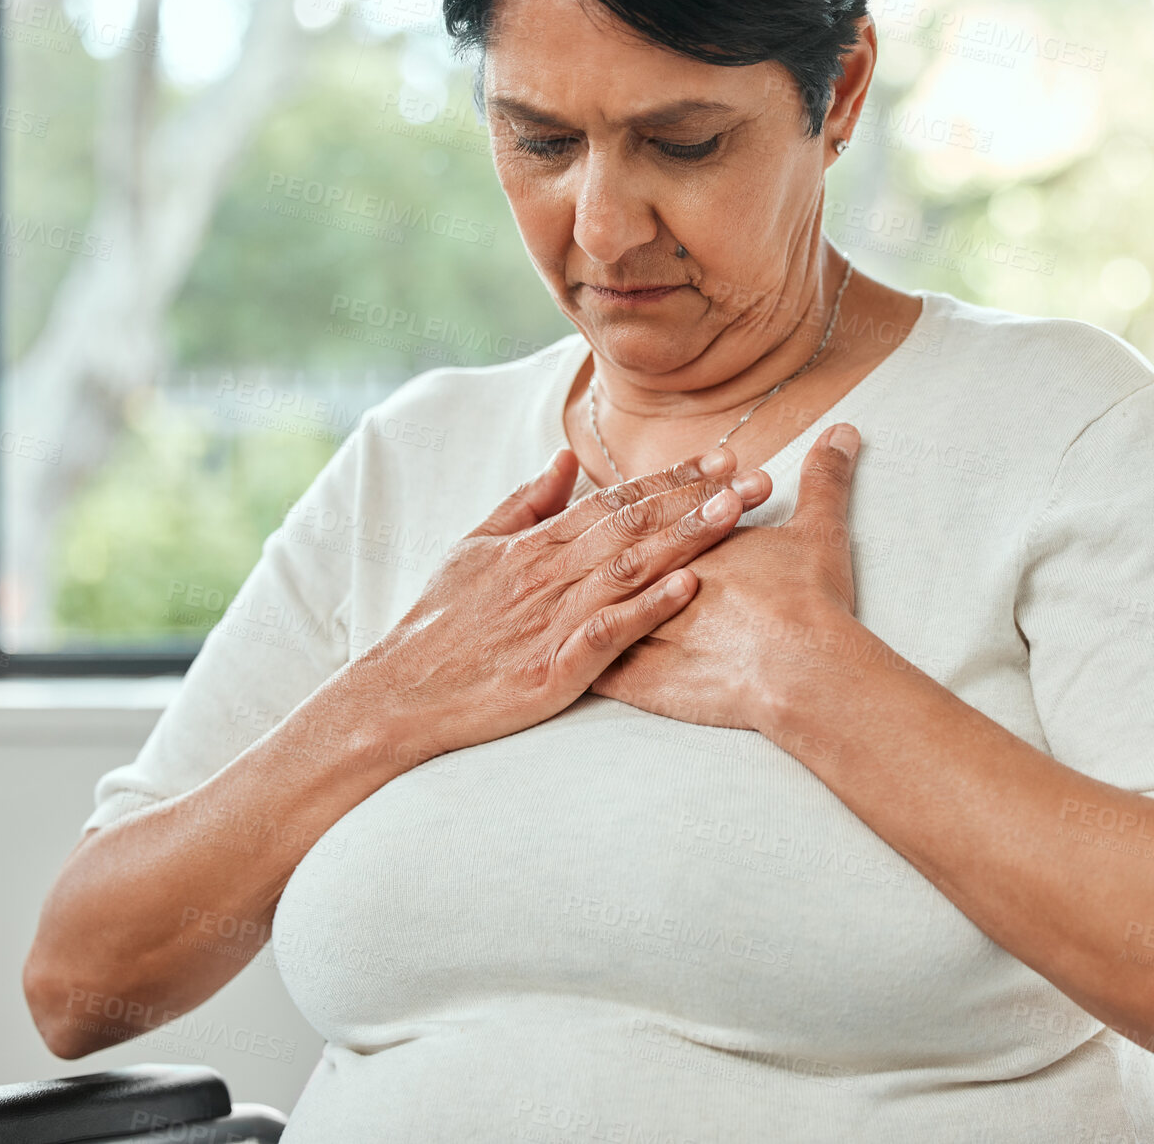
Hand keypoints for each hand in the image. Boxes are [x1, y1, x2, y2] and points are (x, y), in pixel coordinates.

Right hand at [351, 445, 768, 762]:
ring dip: (686, 539)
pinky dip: (647, 609)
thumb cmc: (437, 624)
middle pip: (636, 525)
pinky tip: (689, 590)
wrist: (397, 695)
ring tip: (735, 515)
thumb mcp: (474, 549)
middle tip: (757, 477)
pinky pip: (608, 633)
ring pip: (630, 568)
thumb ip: (526, 503)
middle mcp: (550, 574)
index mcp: (537, 545)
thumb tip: (567, 460)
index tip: (724, 458)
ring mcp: (552, 620)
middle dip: (699, 498)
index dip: (674, 478)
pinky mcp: (553, 669)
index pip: (617, 499)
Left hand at [589, 423, 863, 731]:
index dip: (648, 508)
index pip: (653, 517)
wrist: (802, 668)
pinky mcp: (634, 678)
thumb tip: (844, 432)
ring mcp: (637, 627)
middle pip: (613, 556)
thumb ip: (827, 480)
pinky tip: (562, 656)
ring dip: (576, 600)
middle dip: (598, 550)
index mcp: (688, 542)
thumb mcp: (820, 531)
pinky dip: (579, 661)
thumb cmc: (809, 600)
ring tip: (563, 592)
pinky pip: (592, 668)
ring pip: (589, 608)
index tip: (640, 506)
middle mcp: (652, 578)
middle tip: (588, 547)